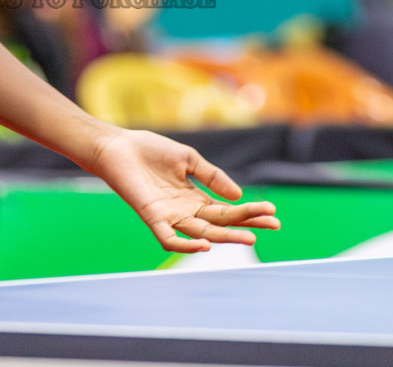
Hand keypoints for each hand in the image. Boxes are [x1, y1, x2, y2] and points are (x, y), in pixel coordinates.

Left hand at [88, 128, 278, 252]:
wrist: (119, 147)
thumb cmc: (150, 151)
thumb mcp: (188, 159)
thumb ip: (212, 176)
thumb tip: (238, 196)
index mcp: (195, 198)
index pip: (228, 210)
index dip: (250, 211)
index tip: (273, 212)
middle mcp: (185, 211)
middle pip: (221, 223)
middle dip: (246, 224)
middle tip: (273, 225)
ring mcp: (169, 216)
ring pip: (202, 233)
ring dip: (225, 237)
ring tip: (249, 237)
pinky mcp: (151, 217)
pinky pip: (169, 239)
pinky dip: (185, 245)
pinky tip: (204, 244)